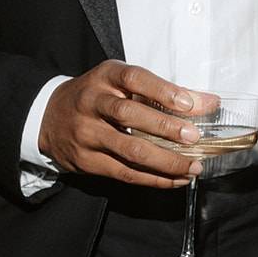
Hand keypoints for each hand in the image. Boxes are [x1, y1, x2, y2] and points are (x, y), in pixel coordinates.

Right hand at [39, 62, 218, 187]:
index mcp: (105, 77)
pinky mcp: (86, 161)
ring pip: (128, 150)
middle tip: (193, 138)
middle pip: (128, 115)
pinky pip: (124, 172)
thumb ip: (164, 92)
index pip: (134, 79)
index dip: (162, 91)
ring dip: (165, 161)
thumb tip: (209, 102)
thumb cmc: (98, 96)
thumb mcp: (122, 83)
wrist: (49, 116)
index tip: (189, 104)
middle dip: (165, 127)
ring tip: (193, 167)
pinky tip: (176, 179)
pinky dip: (154, 178)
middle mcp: (92, 103)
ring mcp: (86, 134)